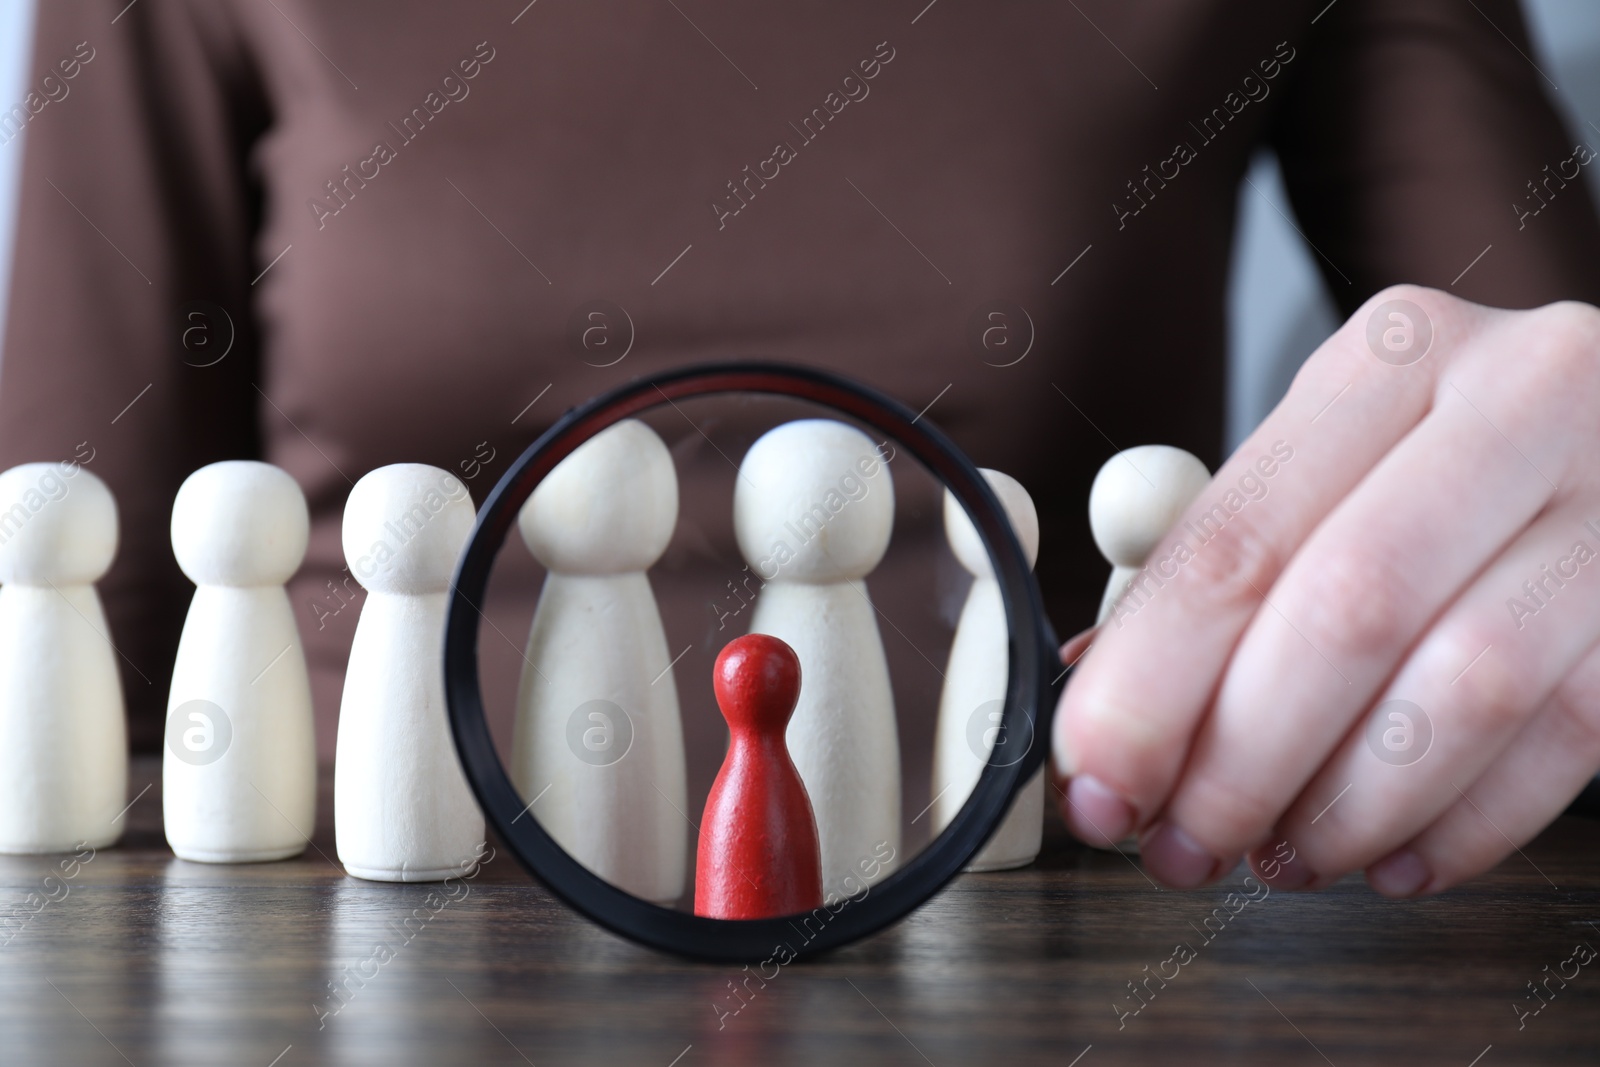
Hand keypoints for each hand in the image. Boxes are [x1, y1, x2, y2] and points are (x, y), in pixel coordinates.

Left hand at [1051, 285, 1599, 894]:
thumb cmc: (1464, 468)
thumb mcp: (1343, 467)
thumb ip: (1229, 566)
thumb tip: (1103, 703)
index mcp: (1391, 358)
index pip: (1234, 539)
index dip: (1149, 683)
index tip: (1094, 777)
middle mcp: (1519, 401)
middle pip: (1344, 612)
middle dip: (1239, 760)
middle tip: (1181, 840)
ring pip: (1461, 689)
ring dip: (1344, 807)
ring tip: (1281, 855)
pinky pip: (1570, 741)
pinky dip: (1462, 826)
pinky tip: (1395, 855)